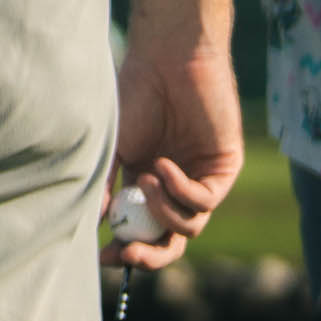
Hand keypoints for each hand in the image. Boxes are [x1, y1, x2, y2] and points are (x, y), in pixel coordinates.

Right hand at [103, 33, 238, 272]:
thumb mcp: (111, 151)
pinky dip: (179, 190)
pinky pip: (204, 200)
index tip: (103, 256)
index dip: (125, 250)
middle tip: (128, 252)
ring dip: (162, 211)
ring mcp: (201, 178)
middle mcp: (175, 187)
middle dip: (150, 254)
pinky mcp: (223, 168)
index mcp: (144, 185)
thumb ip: (106, 189)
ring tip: (144, 180)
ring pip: (189, 226)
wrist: (165, 64)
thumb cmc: (132, 99)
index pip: (141, 231)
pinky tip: (162, 166)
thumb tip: (97, 228)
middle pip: (170, 241)